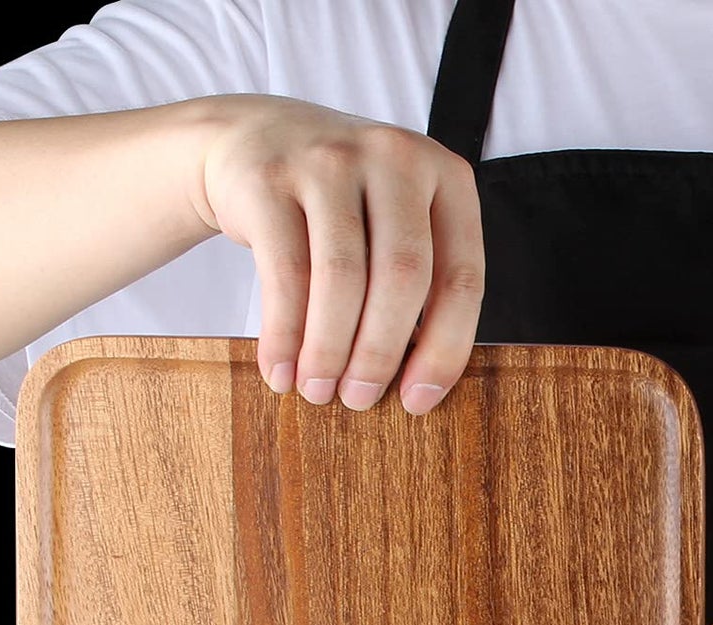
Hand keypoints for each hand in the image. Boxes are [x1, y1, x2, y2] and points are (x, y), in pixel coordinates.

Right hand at [189, 94, 484, 412]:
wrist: (252, 136)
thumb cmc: (344, 204)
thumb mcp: (397, 223)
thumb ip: (424, 282)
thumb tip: (421, 384)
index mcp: (446, 176)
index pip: (461, 278)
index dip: (444, 349)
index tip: (419, 401)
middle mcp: (394, 157)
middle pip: (402, 278)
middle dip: (381, 354)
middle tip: (360, 400)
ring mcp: (329, 160)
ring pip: (341, 278)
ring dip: (329, 351)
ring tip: (319, 392)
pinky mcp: (269, 176)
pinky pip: (283, 272)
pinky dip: (284, 334)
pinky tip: (281, 371)